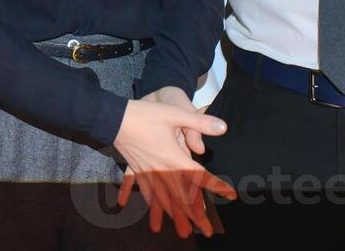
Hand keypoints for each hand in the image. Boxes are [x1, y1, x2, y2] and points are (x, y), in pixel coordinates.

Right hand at [113, 91, 234, 239]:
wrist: (114, 118)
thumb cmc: (145, 115)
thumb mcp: (175, 113)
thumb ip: (200, 122)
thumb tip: (223, 127)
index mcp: (174, 158)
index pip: (199, 176)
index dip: (216, 186)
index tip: (231, 195)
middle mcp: (162, 170)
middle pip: (182, 198)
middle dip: (196, 216)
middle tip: (207, 232)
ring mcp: (148, 172)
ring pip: (163, 200)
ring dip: (174, 217)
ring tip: (183, 231)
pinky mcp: (137, 170)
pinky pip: (144, 191)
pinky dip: (149, 203)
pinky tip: (151, 213)